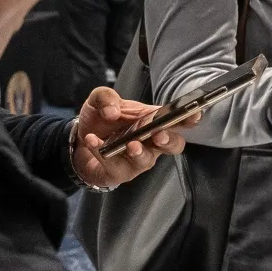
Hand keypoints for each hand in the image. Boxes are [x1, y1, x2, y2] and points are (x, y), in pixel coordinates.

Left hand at [69, 87, 197, 189]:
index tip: (193, 113)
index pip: (178, 119)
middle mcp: (151, 143)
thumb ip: (106, 97)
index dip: (189, 118)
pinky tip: (92, 140)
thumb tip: (112, 111)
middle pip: (173, 145)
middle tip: (160, 135)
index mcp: (153, 121)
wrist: (77, 141)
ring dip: (139, 152)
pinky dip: (101, 151)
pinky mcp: (119, 173)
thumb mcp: (100, 100)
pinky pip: (114, 165)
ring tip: (130, 144)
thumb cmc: (100, 120)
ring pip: (146, 160)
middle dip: (169, 140)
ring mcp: (137, 160)